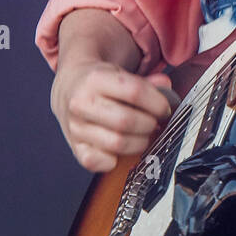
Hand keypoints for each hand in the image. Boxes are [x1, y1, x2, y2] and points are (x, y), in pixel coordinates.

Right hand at [51, 10, 180, 172]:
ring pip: (117, 143)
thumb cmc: (99, 84)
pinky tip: (121, 149)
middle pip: (126, 120)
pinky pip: (96, 162)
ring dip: (139, 143)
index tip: (165, 109)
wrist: (69, 89)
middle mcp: (81, 103)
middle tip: (155, 123)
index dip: (157, 103)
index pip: (135, 92)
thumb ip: (146, 82)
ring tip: (144, 135)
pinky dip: (114, 160)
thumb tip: (166, 87)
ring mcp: (76, 127)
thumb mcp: (120, 73)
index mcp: (95, 79)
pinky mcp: (74, 147)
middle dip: (149, 124)